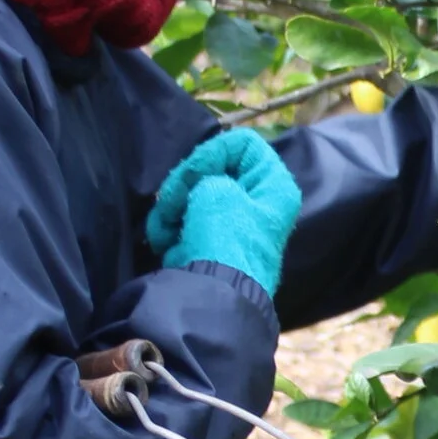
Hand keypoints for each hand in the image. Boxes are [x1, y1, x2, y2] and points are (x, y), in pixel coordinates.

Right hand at [146, 125, 302, 291]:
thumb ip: (206, 174)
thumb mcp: (215, 189)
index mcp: (274, 187)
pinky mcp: (209, 244)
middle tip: (172, 199)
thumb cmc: (224, 236)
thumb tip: (195, 190)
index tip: (198, 171)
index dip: (215, 150)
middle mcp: (258, 203)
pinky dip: (168, 228)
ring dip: (171, 208)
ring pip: (192, 194)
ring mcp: (232, 224)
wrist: (211, 295)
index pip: (243, 144)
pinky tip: (163, 241)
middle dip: (185, 183)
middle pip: (213, 169)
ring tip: (165, 227)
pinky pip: (183, 220)